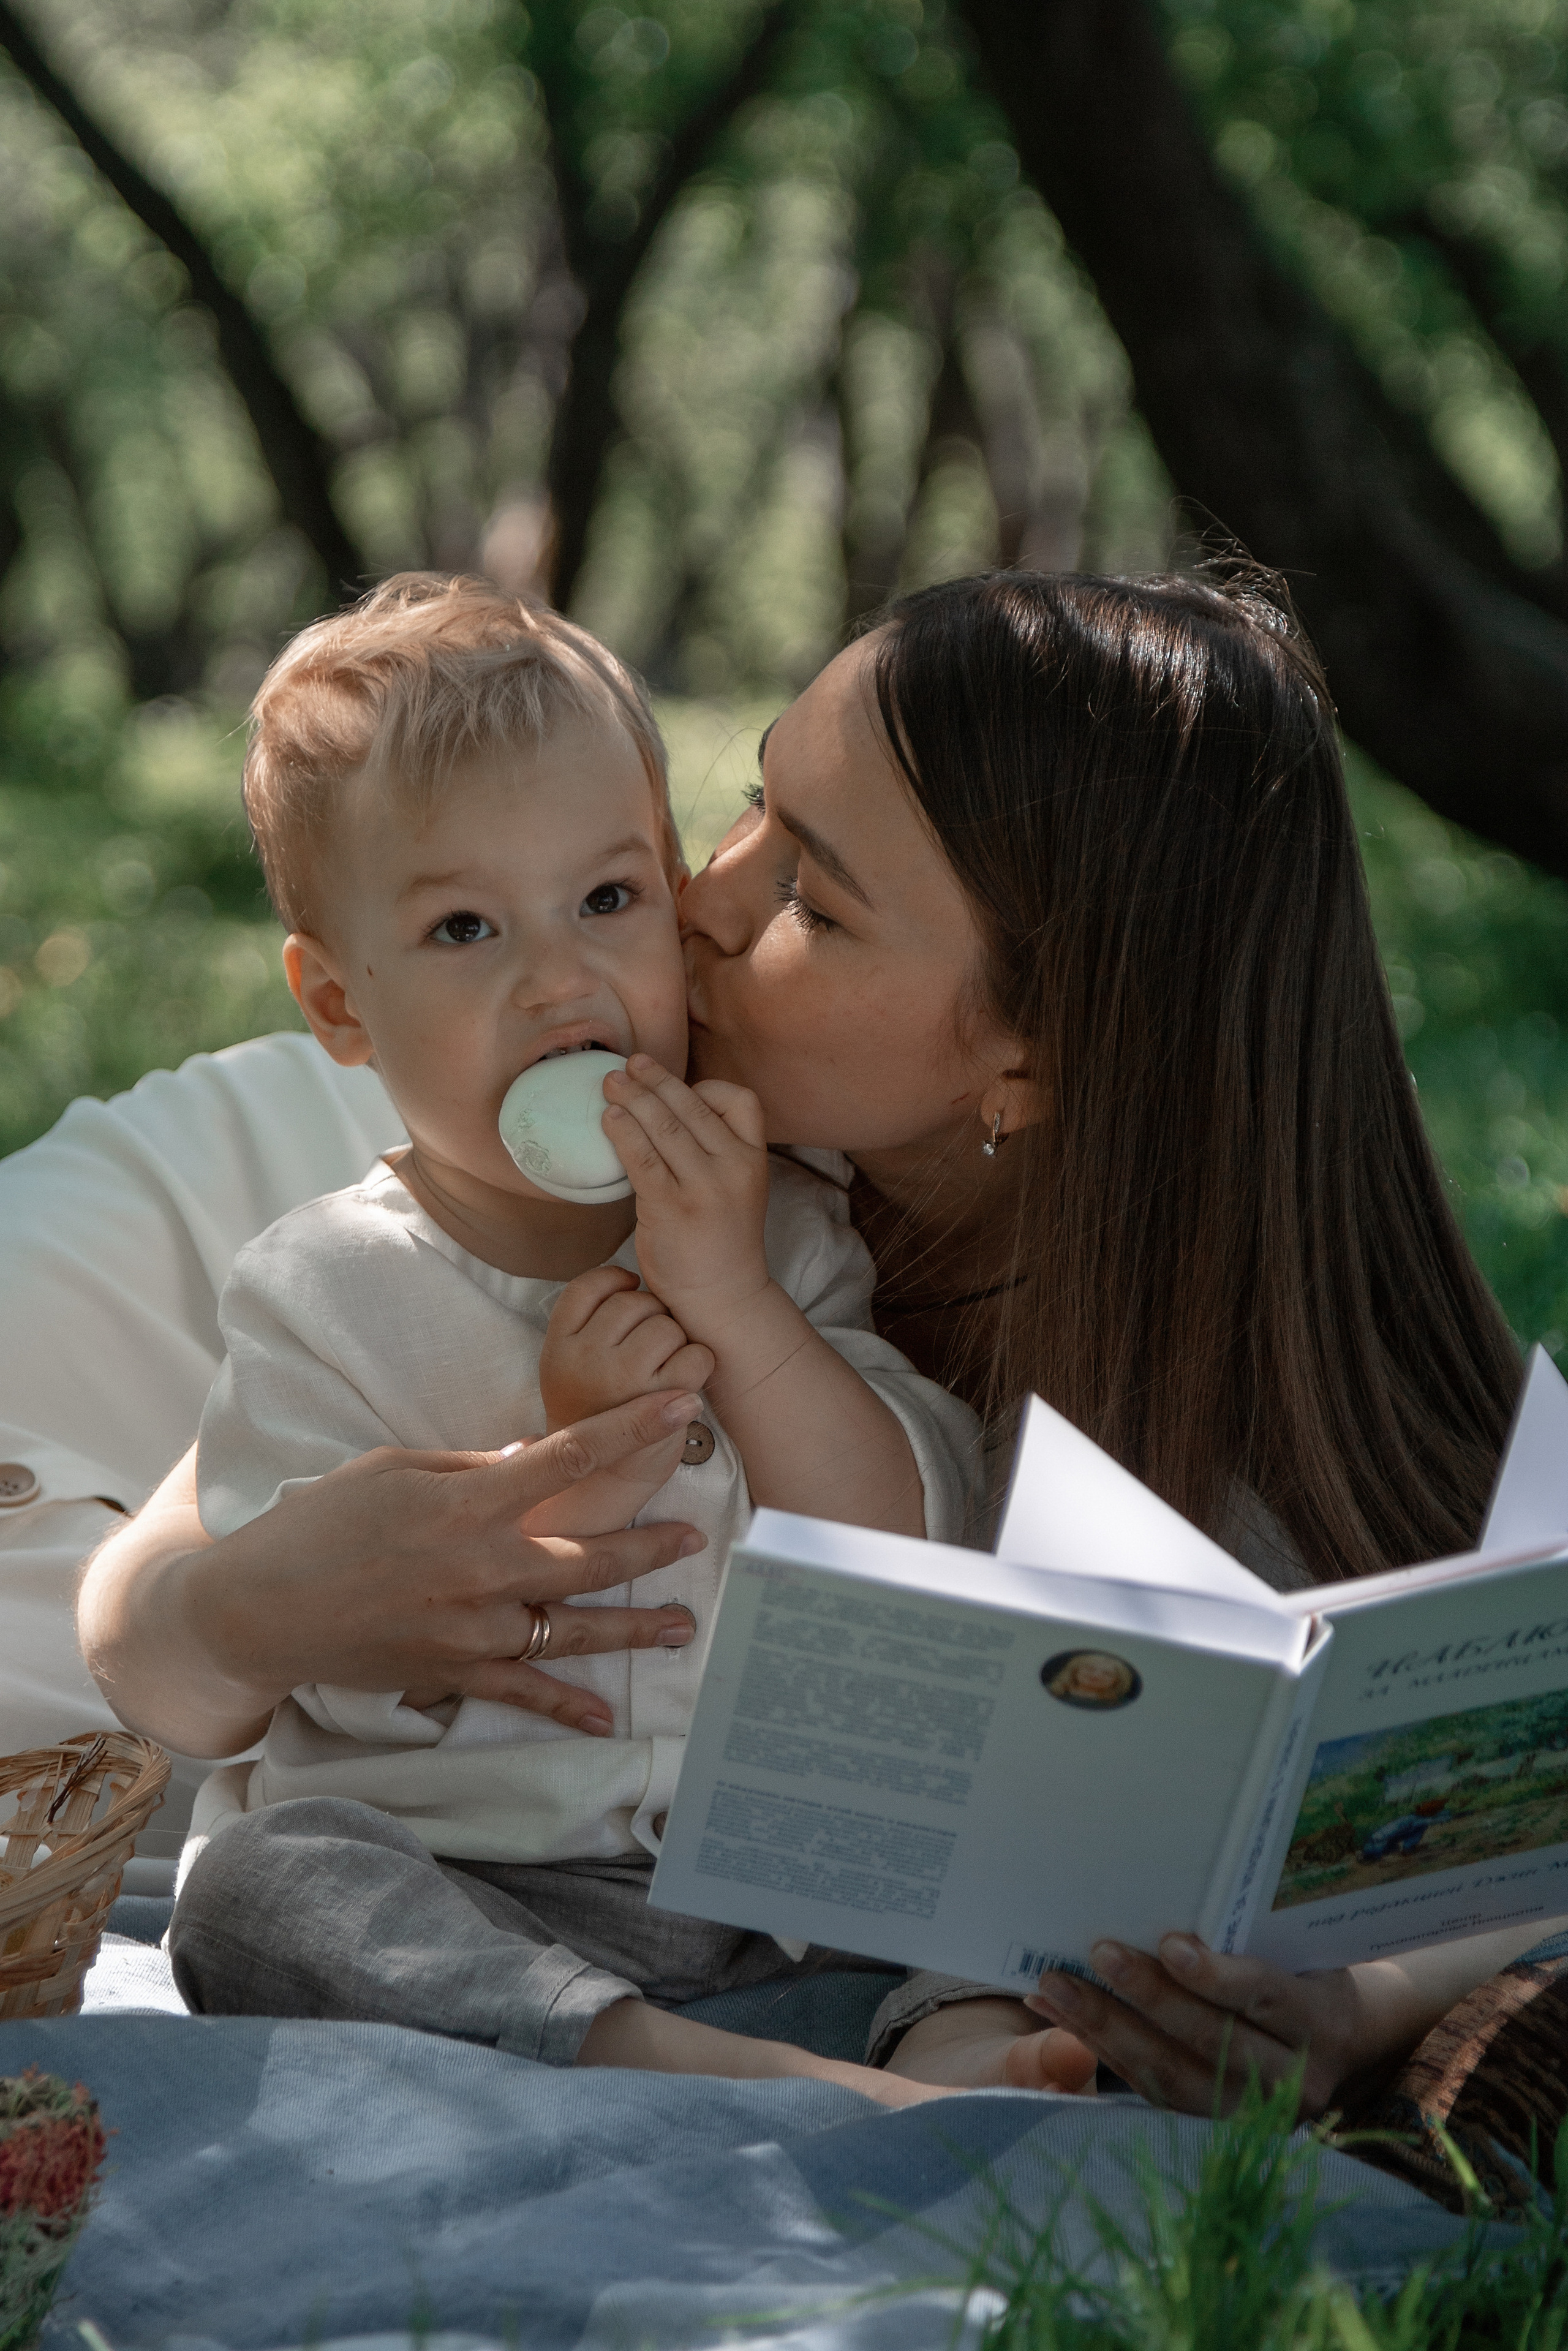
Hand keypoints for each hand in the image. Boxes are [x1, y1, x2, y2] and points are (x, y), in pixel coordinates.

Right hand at [79, 1392, 711, 1752]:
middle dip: (650, 1546)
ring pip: (573, 1626)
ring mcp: (473, 1627)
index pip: (570, 1457)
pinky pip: (524, 1690)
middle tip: (695, 1538)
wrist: (260, 1609)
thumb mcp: (392, 1469)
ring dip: (633, 1628)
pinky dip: (566, 1706)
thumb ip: (469, 1466)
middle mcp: (482, 1566)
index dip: (632, 1429)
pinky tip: (605, 1718)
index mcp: (468, 1502)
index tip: (683, 1407)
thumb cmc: (321, 1524)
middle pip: (590, 1555)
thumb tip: (532, 1458)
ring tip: (681, 1626)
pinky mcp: (454, 1672)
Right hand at [539, 1264, 713, 1428]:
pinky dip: (700, 1364)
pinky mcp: (657, 1404)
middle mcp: (582, 1361)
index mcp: (556, 1349)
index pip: (588, 1285)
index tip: (630, 1294)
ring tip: (665, 1369)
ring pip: (667, 1326)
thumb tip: (634, 1278)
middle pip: (634, 1302)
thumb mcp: (569, 1367)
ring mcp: (619, 1381)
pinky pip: (696, 1356)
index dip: (618, 1282)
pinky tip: (686, 1382)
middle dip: (653, 1317)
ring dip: (677, 1342)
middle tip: (651, 1349)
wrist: (605, 1482)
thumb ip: (587, 1325)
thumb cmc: (598, 1415)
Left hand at [601, 1054, 771, 1342]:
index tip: (681, 1092)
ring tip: (610, 1084)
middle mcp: (734, 1168)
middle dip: (655, 1079)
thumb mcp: (736, 1188)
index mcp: (754, 1159)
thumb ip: (713, 1152)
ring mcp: (704, 1188)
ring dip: (632, 1098)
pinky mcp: (671, 1208)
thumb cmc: (720, 1242)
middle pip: (692, 1106)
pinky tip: (610, 1120)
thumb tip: (663, 1111)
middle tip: (628, 1064)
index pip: (741, 1100)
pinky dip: (622, 1132)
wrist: (722, 1298)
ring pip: (664, 1125)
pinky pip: (641, 1158)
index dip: (707, 1088)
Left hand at [1021, 1935, 1428, 2118]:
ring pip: (1172, 2076)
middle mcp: (1294, 2080)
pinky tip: (1061, 2017)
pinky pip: (1151, 2092)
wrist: (1350, 2044)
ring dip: (1106, 2029)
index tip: (1170, 1944)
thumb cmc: (1311, 1973)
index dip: (1215, 1976)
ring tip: (1055, 1987)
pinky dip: (1102, 2051)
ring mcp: (1253, 2114)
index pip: (1263, 1999)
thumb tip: (1169, 1909)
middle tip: (1096, 1954)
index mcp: (1321, 2023)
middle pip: (1210, 2041)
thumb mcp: (1304, 1950)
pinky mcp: (1214, 2127)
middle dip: (1147, 1998)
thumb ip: (1251, 1940)